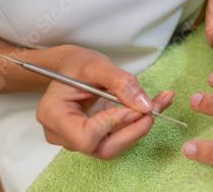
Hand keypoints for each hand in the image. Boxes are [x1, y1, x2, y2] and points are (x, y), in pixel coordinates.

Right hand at [36, 46, 173, 159]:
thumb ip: (121, 83)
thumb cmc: (76, 64)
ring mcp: (77, 140)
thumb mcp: (97, 65)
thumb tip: (144, 106)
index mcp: (53, 115)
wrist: (70, 68)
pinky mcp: (94, 138)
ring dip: (140, 127)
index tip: (133, 107)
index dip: (112, 125)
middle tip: (154, 107)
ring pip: (114, 146)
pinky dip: (138, 125)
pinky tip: (154, 106)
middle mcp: (62, 135)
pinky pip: (118, 139)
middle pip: (102, 149)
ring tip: (159, 103)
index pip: (85, 137)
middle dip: (133, 130)